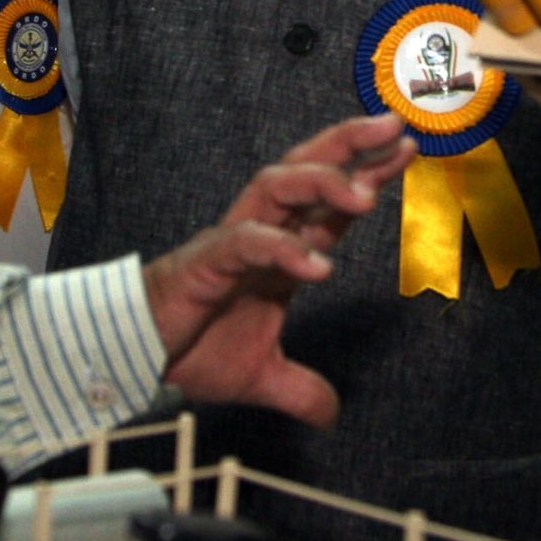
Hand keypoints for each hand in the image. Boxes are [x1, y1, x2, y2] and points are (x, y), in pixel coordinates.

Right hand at [143, 114, 413, 426]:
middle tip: (393, 125)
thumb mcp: (260, 377)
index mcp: (278, 250)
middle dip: (348, 143)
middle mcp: (259, 233)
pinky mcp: (205, 263)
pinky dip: (281, 246)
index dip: (366, 173)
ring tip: (366, 195)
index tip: (405, 152)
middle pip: (305, 168)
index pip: (329, 201)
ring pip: (275, 186)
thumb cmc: (191, 350)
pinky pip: (244, 241)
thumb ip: (300, 389)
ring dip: (322, 183)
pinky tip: (317, 264)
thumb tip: (330, 414)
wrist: (135, 359)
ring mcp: (232, 242)